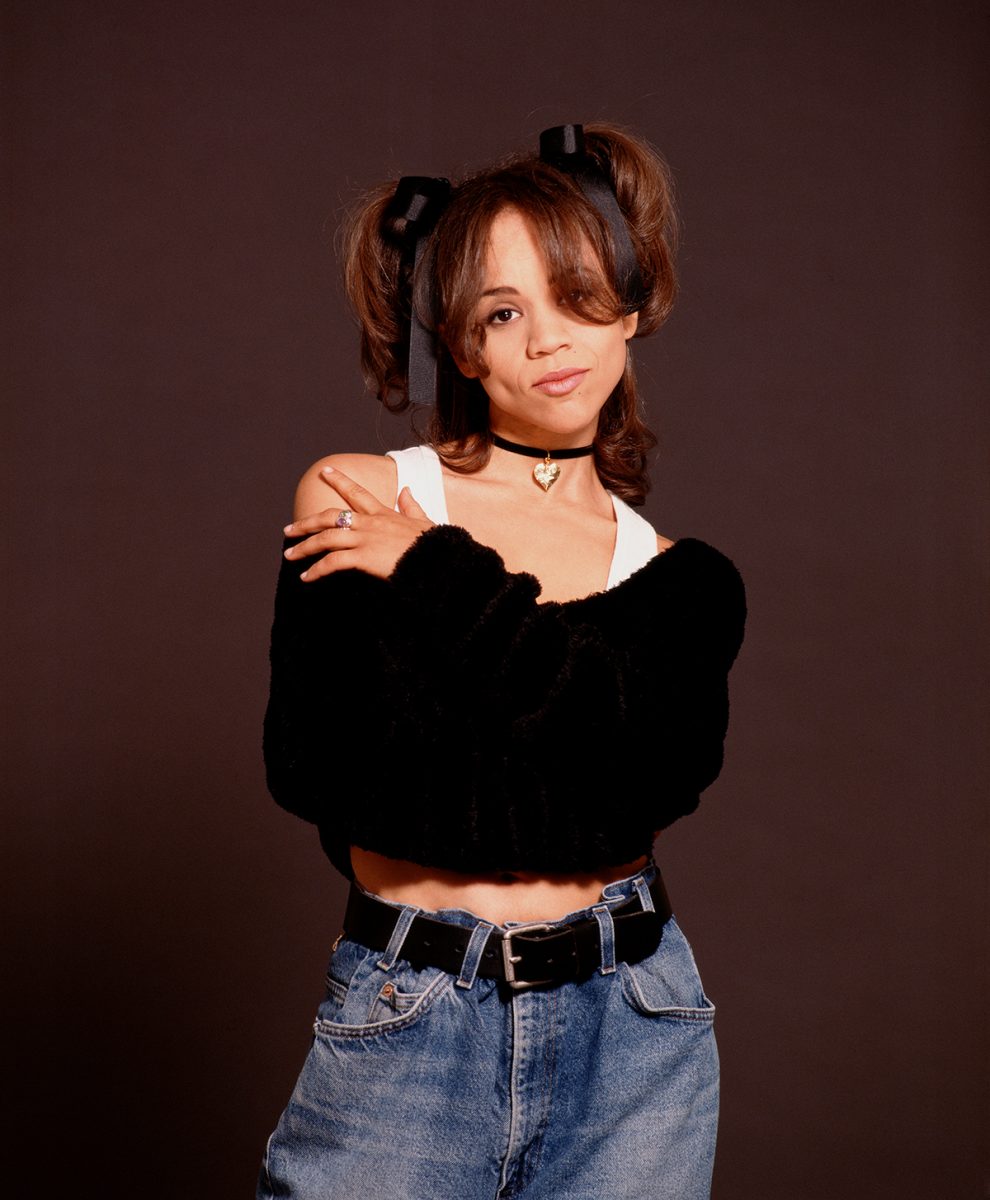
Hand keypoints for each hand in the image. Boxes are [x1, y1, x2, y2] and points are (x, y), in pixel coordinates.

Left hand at [282, 465, 433, 580]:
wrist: (438, 561)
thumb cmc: (434, 546)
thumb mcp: (423, 521)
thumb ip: (411, 506)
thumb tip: (406, 491)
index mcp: (383, 513)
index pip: (357, 492)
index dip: (339, 480)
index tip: (324, 471)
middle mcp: (370, 523)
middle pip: (330, 515)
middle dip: (306, 522)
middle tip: (289, 529)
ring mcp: (365, 539)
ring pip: (326, 538)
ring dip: (304, 547)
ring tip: (290, 555)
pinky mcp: (363, 557)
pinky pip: (332, 562)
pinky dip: (316, 570)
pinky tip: (306, 577)